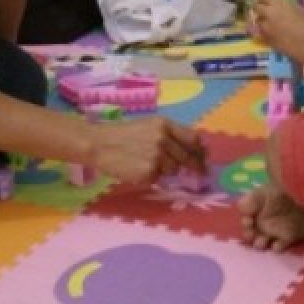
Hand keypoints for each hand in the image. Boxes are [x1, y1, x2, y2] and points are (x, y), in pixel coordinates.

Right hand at [88, 117, 204, 183]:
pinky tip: (139, 169)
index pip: (193, 139)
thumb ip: (169, 134)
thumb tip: (193, 148)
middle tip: (200, 174)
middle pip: (187, 157)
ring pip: (173, 170)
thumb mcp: (148, 125)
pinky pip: (159, 178)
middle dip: (194, 167)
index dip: (200, 150)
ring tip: (148, 163)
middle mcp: (163, 139)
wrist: (98, 144)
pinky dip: (153, 177)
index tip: (204, 158)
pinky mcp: (149, 173)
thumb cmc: (121, 133)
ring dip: (166, 170)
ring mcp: (157, 157)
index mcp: (164, 125)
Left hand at [251, 0, 303, 60]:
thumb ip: (285, 5)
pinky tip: (273, 33)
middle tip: (266, 9)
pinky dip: (264, 31)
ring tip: (271, 23)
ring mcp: (265, 27)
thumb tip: (279, 4)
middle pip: (256, 6)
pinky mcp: (265, 39)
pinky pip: (260, 32)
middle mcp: (268, 13)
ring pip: (257, 20)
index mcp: (277, 3)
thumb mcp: (299, 9)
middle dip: (260, 7)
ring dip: (262, 20)